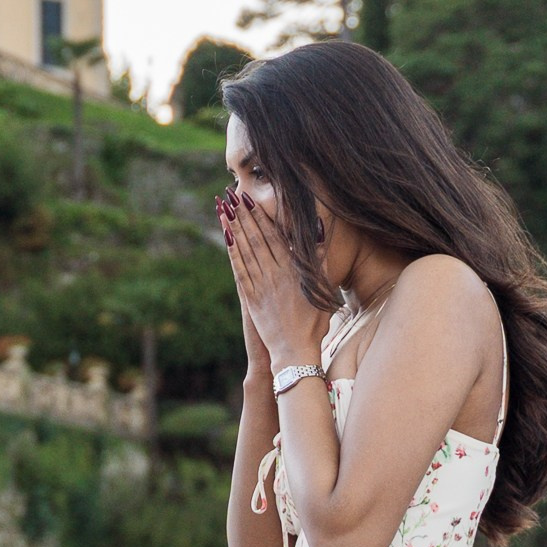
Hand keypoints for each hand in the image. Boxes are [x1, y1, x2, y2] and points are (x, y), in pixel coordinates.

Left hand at [222, 187, 324, 369]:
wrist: (294, 352)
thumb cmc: (314, 323)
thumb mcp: (323, 288)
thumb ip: (320, 258)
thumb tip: (320, 230)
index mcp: (292, 269)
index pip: (273, 235)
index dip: (261, 215)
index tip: (252, 198)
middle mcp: (273, 273)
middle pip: (256, 238)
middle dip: (243, 215)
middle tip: (231, 195)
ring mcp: (259, 285)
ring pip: (244, 251)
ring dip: (233, 228)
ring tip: (224, 208)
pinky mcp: (249, 298)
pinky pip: (239, 270)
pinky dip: (232, 252)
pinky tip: (226, 237)